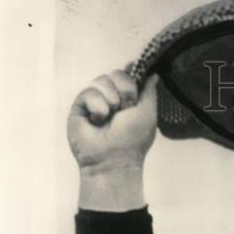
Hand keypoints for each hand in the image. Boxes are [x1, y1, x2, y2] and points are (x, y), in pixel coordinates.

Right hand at [67, 70, 157, 210]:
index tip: (135, 93)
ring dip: (111, 100)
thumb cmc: (132, 141)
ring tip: (110, 118)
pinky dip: (97, 106)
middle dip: (125, 91)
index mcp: (129, 100)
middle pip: (117, 73)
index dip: (132, 79)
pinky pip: (88, 91)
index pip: (129, 75)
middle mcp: (112, 98)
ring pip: (102, 79)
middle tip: (124, 111)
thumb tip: (153, 74)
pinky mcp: (80, 106)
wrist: (112, 160)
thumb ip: (149, 91)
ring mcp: (95, 101)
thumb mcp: (148, 113)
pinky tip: (97, 121)